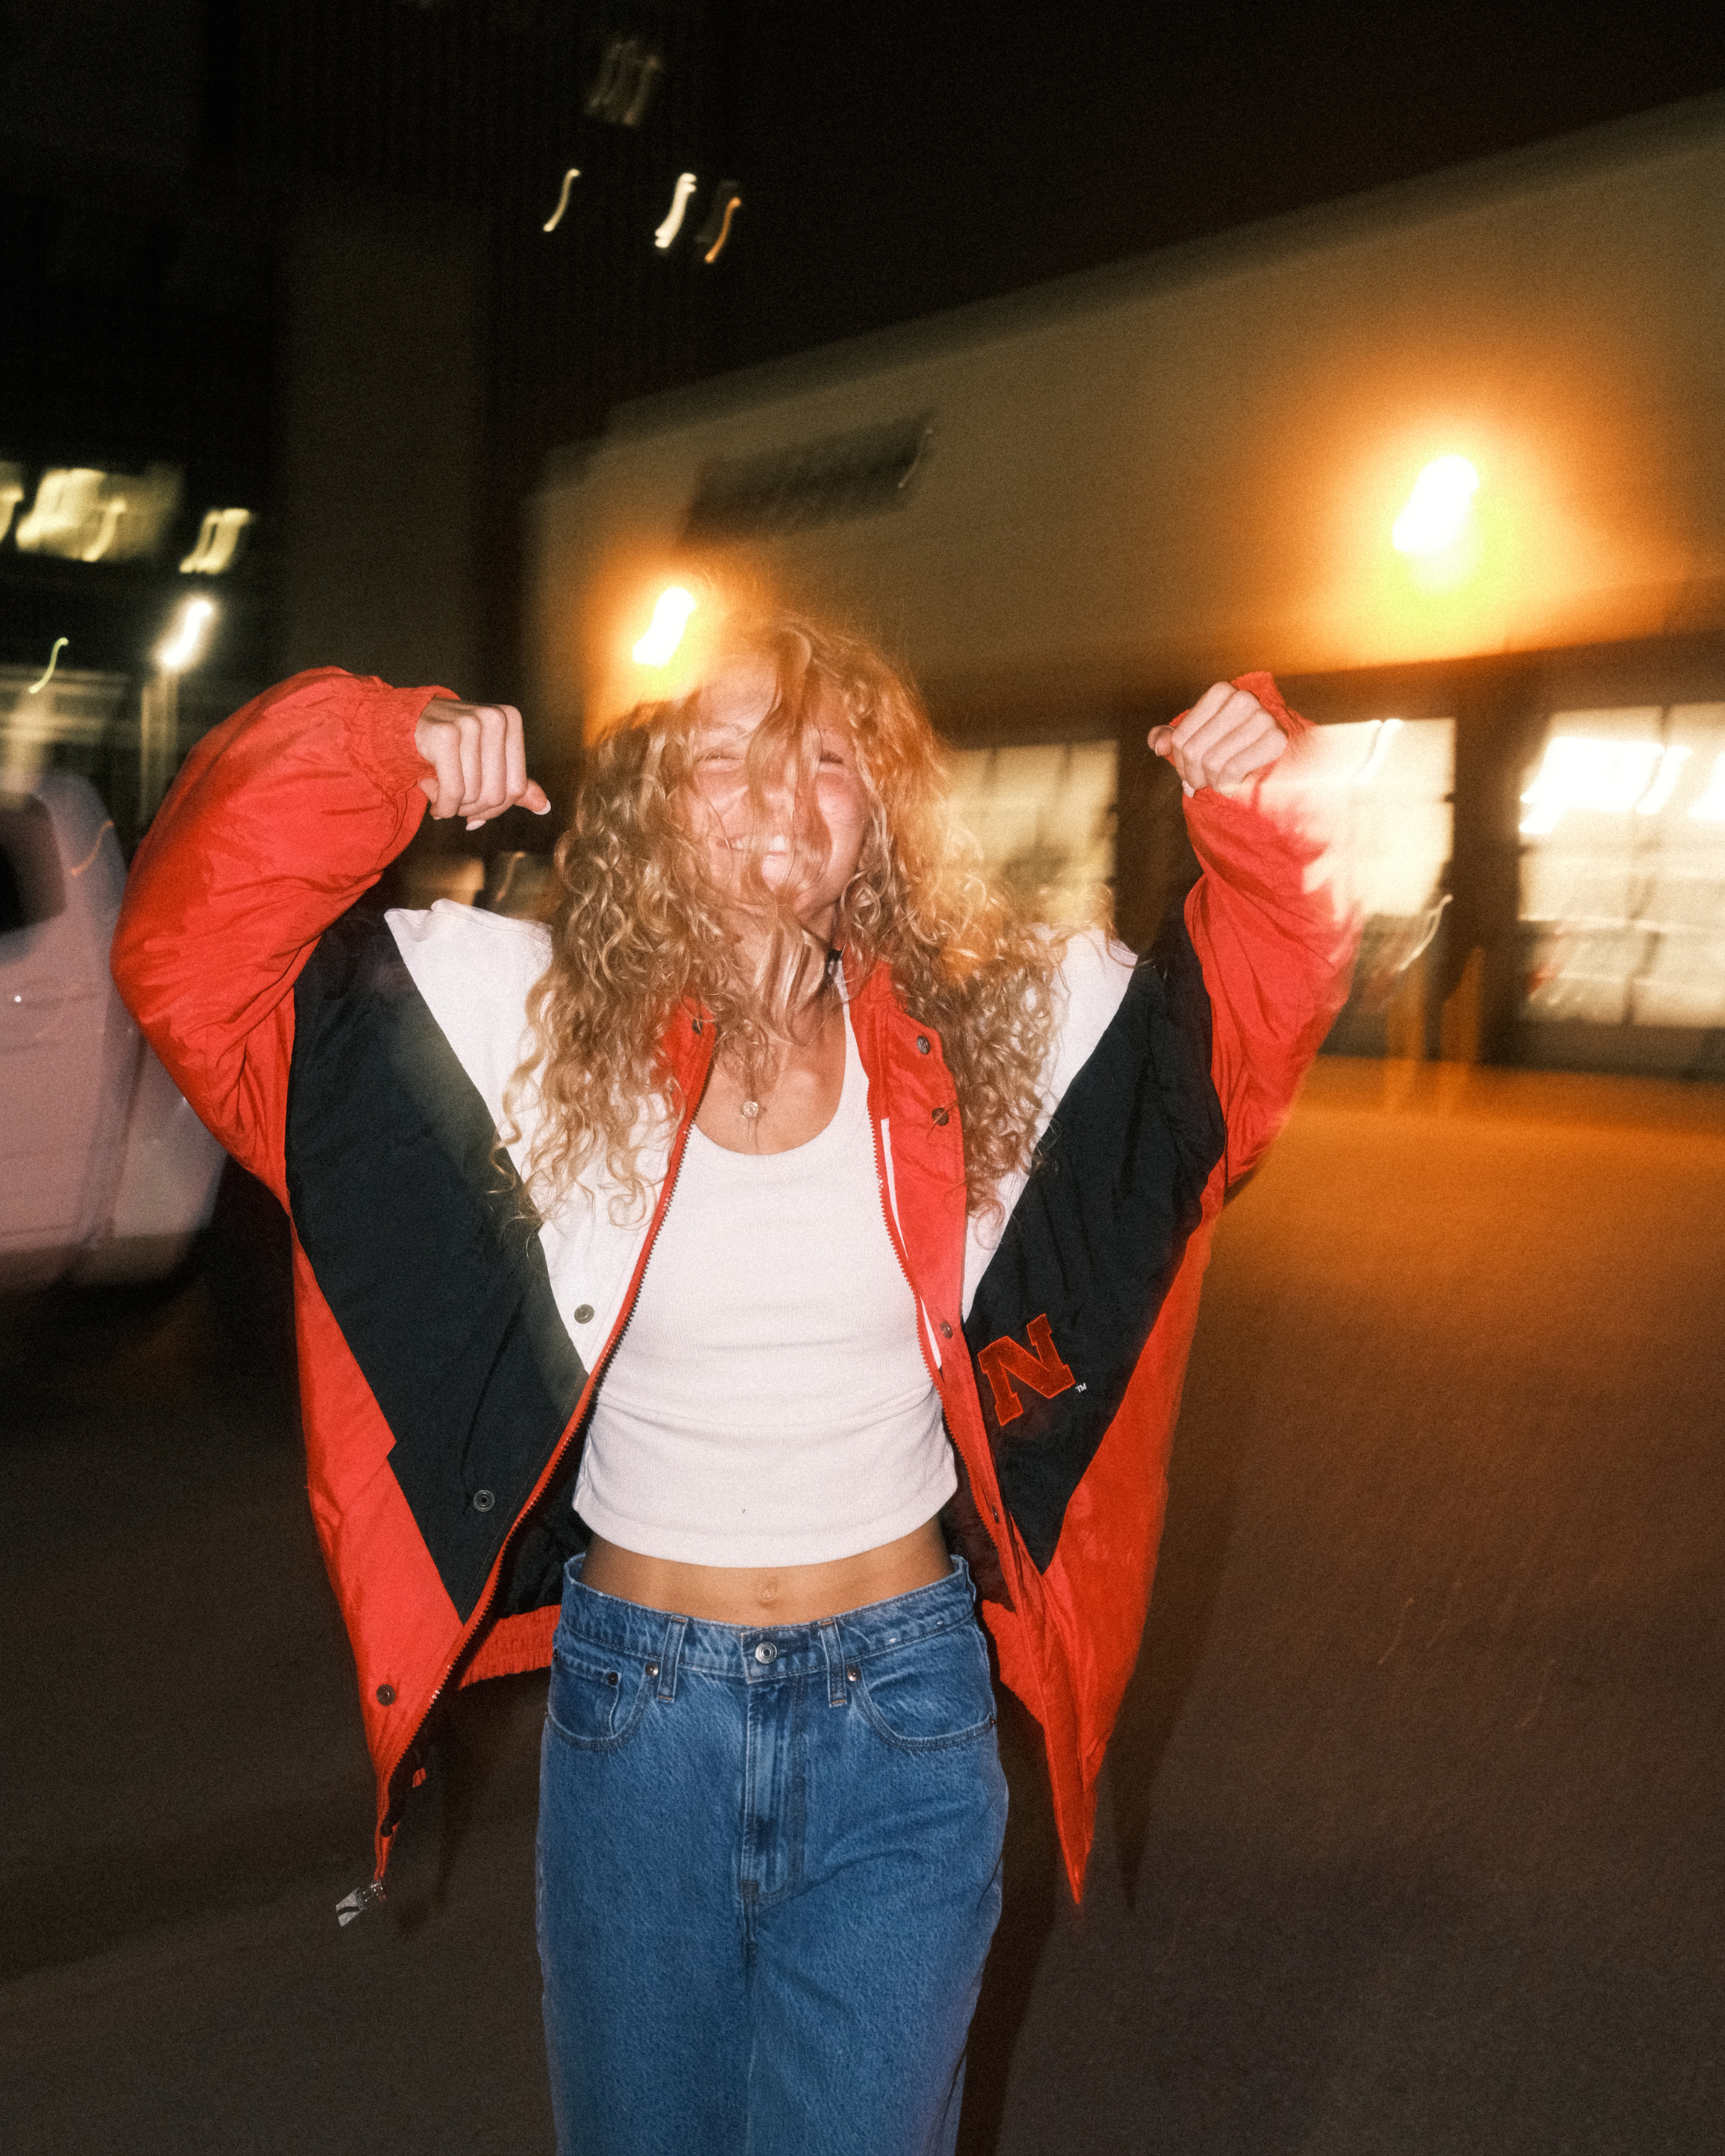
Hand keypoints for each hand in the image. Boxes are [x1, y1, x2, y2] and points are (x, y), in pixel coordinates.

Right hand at [414, 698, 550, 828]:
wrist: (405, 725)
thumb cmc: (450, 747)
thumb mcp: (485, 760)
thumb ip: (514, 784)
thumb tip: (544, 806)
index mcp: (510, 720)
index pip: (517, 787)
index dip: (497, 809)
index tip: (478, 813)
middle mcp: (494, 718)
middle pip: (497, 794)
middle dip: (474, 811)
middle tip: (457, 807)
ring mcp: (470, 723)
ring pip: (474, 795)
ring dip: (455, 808)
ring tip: (442, 798)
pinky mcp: (445, 735)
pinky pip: (453, 792)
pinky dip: (444, 808)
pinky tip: (436, 806)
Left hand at [1150, 683, 1288, 797]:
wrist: (1285, 769)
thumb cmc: (1238, 754)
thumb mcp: (1203, 743)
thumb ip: (1176, 739)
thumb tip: (1157, 744)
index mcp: (1221, 692)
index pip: (1180, 739)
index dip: (1181, 765)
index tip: (1192, 773)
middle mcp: (1242, 698)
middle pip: (1193, 751)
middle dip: (1195, 776)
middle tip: (1206, 783)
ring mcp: (1261, 717)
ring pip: (1211, 763)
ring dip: (1214, 783)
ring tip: (1223, 783)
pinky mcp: (1276, 740)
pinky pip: (1231, 771)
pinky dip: (1229, 786)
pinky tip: (1237, 785)